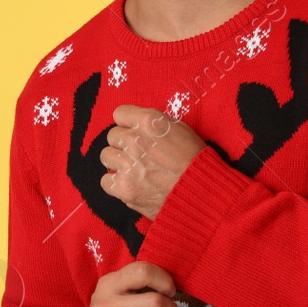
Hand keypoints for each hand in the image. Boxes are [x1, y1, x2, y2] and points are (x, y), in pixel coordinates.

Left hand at [100, 104, 204, 220]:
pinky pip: (105, 180)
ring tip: (134, 169)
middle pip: (113, 136)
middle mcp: (134, 139)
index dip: (128, 124)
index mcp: (148, 121)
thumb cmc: (196, 160)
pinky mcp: (123, 187)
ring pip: (106, 156)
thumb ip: (155, 124)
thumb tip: (138, 126)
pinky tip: (130, 184)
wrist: (202, 193)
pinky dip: (116, 183)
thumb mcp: (181, 130)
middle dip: (124, 144)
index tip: (134, 132)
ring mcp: (127, 164)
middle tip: (138, 154)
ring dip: (118, 162)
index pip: (119, 113)